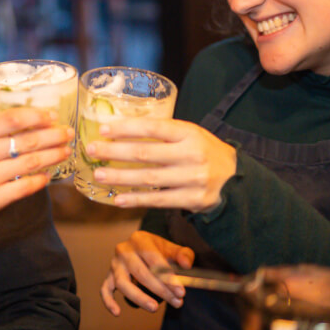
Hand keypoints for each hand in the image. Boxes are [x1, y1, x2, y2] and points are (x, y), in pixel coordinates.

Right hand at [0, 107, 72, 241]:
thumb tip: (11, 107)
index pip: (12, 118)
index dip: (38, 116)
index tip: (54, 116)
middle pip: (27, 140)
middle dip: (53, 136)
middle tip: (68, 134)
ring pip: (31, 162)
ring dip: (53, 156)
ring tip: (65, 152)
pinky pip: (24, 187)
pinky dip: (40, 181)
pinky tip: (49, 176)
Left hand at [87, 118, 235, 211]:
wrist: (237, 180)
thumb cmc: (204, 151)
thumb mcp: (190, 134)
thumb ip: (163, 132)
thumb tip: (122, 128)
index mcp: (189, 133)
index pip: (153, 128)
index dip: (126, 128)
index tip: (103, 129)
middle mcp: (192, 154)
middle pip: (146, 154)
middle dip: (114, 152)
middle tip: (92, 151)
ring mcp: (193, 178)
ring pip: (149, 179)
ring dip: (120, 178)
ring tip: (99, 176)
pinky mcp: (193, 199)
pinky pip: (159, 200)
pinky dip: (136, 200)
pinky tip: (118, 199)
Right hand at [101, 230, 194, 314]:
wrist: (142, 248)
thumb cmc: (158, 250)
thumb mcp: (171, 247)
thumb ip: (183, 254)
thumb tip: (186, 264)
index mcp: (139, 239)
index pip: (153, 258)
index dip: (167, 276)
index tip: (181, 291)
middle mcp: (124, 250)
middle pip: (140, 272)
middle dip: (159, 289)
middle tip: (176, 301)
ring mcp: (115, 264)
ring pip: (123, 283)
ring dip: (139, 297)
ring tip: (155, 308)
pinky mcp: (109, 276)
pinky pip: (105, 289)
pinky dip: (108, 301)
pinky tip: (117, 312)